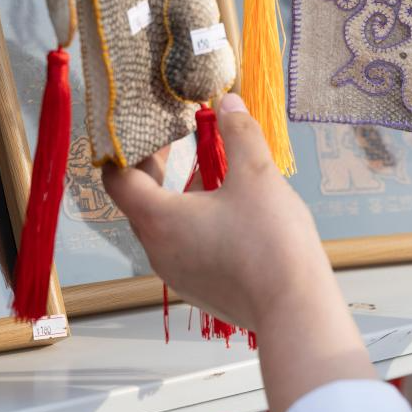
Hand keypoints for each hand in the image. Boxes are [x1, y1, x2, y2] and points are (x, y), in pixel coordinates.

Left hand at [102, 94, 375, 411]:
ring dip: (177, 196)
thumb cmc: (271, 241)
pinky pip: (182, 248)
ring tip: (210, 173)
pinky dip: (193, 223)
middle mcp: (158, 250)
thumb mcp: (257, 174)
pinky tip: (228, 212)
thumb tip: (228, 103)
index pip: (117, 179)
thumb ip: (238, 133)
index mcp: (159, 219)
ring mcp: (176, 274)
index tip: (149, 131)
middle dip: (155, 169)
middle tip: (178, 143)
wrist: (295, 308)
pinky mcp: (198, 289)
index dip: (127, 150)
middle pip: (139, 202)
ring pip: (163, 226)